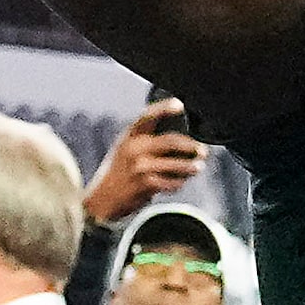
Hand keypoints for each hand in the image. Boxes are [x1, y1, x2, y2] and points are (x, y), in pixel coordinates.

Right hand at [84, 102, 208, 226]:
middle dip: (191, 146)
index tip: (179, 105)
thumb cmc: (119, 171)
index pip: (147, 116)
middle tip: (202, 150)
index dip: (164, 108)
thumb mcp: (126, 148)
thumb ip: (146, 138)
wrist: (102, 200)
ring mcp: (140, 167)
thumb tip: (178, 133)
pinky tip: (180, 181)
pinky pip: (171, 182)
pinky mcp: (145, 184)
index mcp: (130, 136)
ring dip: (190, 166)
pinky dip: (179, 182)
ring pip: (175, 164)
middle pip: (170, 141)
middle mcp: (134, 148)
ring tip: (198, 167)